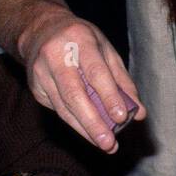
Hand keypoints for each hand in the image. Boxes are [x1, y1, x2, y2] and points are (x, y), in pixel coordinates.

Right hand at [18, 6, 144, 152]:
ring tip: (104, 144)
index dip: (109, 96)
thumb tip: (140, 113)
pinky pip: (58, 110)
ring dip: (85, 130)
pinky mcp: (35, 87)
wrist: (40, 30)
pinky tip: (88, 132)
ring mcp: (41, 72)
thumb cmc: (81, 40)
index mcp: (80, 40)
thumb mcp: (105, 50)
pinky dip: (75, 123)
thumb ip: (122, 80)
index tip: (122, 117)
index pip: (95, 72)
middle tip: (109, 144)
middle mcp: (56, 56)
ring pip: (64, 107)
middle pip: (75, 94)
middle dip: (93, 123)